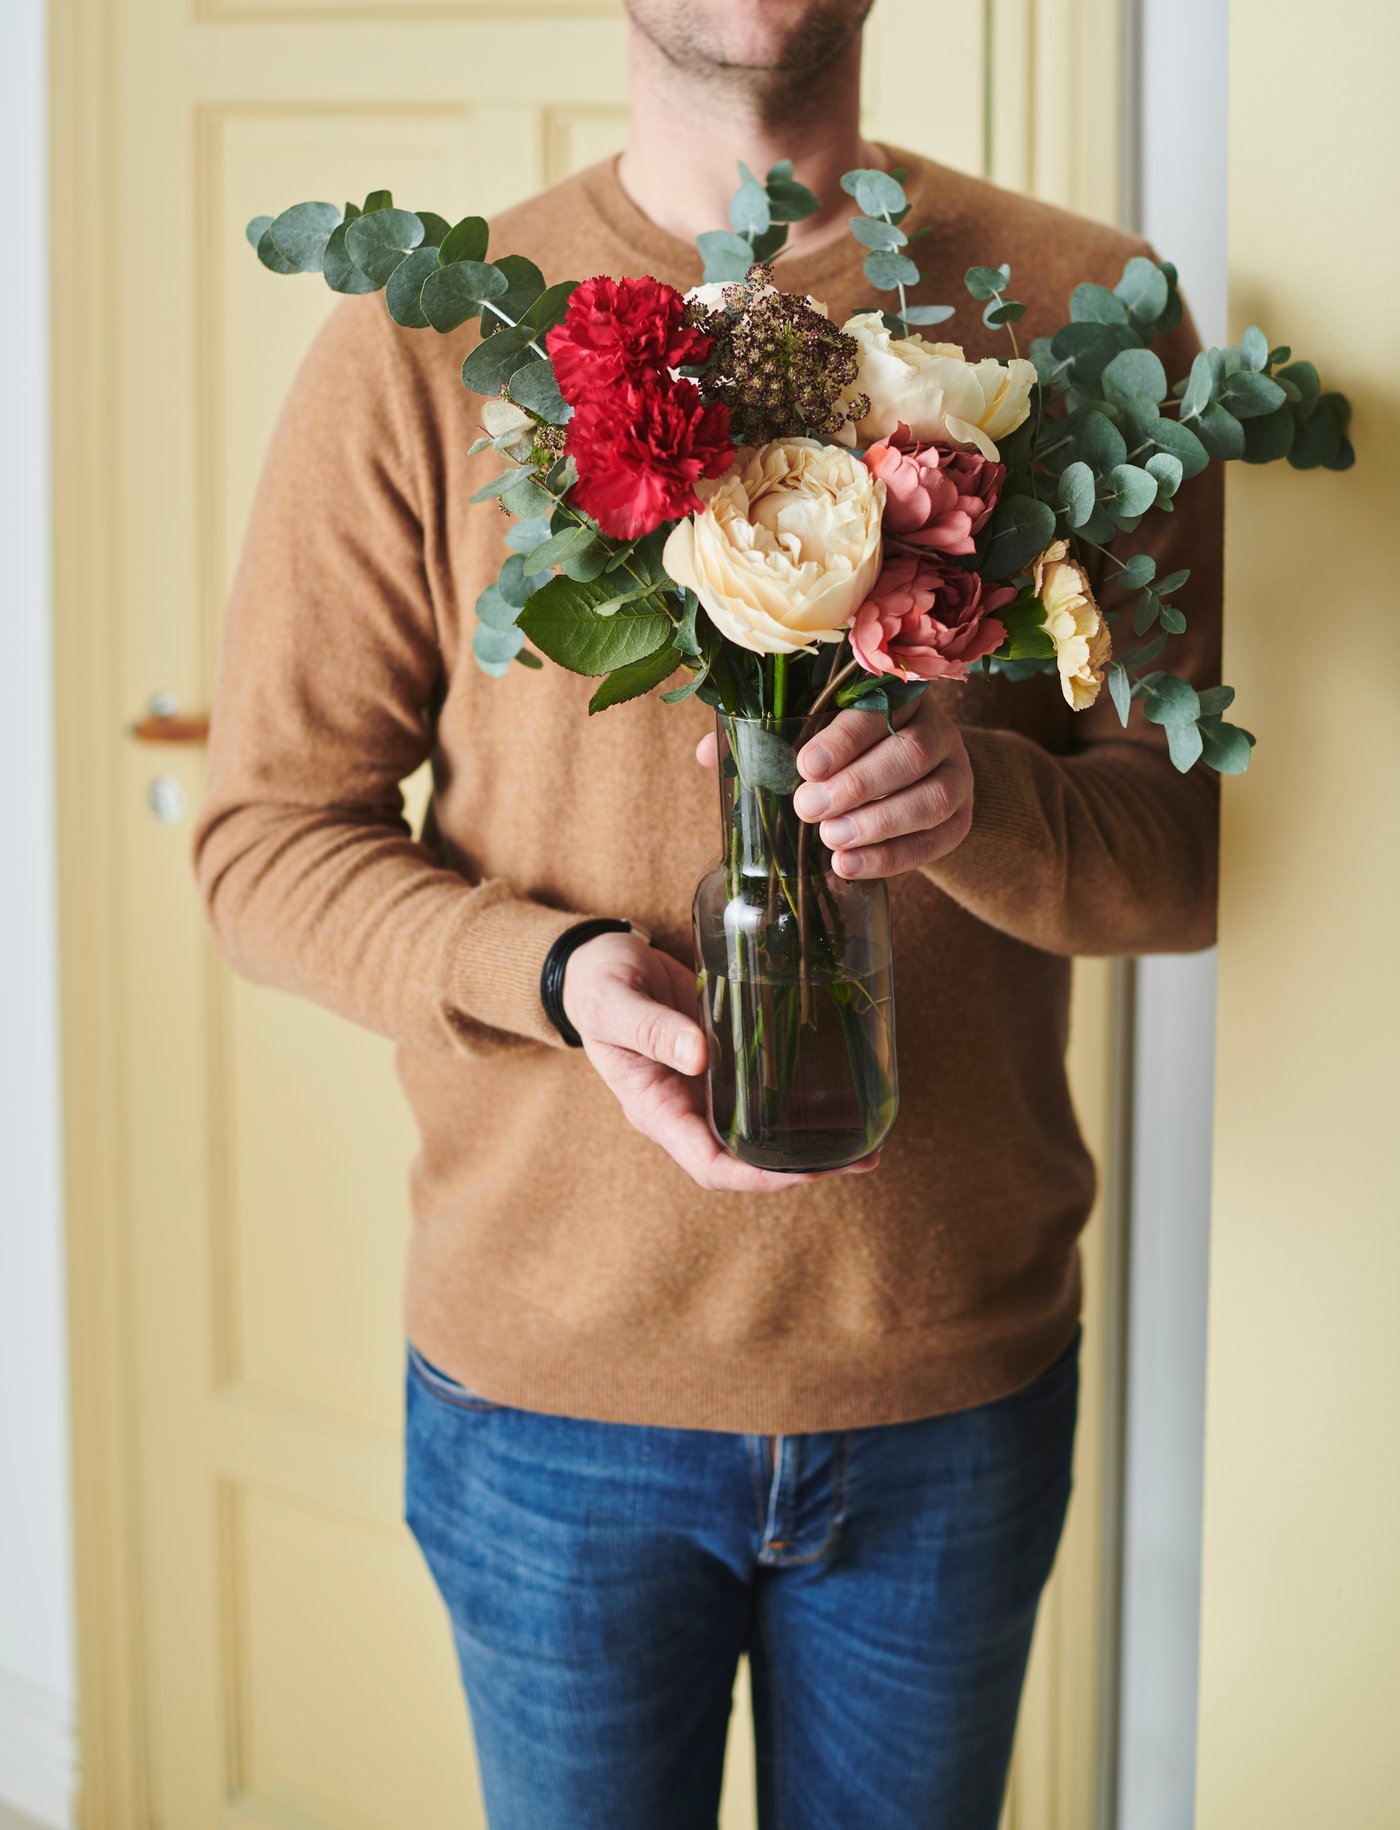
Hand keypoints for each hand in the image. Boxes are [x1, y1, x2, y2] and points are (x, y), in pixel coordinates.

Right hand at [562, 930, 880, 1192]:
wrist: (598, 964)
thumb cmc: (597, 986)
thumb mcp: (613, 1003)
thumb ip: (650, 1028)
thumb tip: (700, 1057)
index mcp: (656, 1109)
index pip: (710, 1165)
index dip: (757, 1177)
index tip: (804, 1172)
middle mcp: (686, 1109)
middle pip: (747, 1159)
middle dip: (803, 1167)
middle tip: (862, 1157)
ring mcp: (707, 1089)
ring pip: (764, 1131)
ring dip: (812, 1139)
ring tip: (868, 1135)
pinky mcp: (725, 1062)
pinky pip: (766, 1093)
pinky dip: (802, 1099)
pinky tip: (841, 1089)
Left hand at [695, 692, 973, 878]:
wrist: (910, 781)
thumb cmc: (848, 754)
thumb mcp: (812, 738)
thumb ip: (766, 741)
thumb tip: (708, 753)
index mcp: (896, 697)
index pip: (877, 709)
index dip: (842, 739)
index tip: (805, 766)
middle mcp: (935, 730)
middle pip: (909, 753)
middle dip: (856, 785)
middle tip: (808, 809)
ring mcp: (956, 775)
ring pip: (930, 798)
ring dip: (878, 823)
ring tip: (831, 842)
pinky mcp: (961, 819)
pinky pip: (936, 841)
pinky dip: (893, 858)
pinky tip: (850, 867)